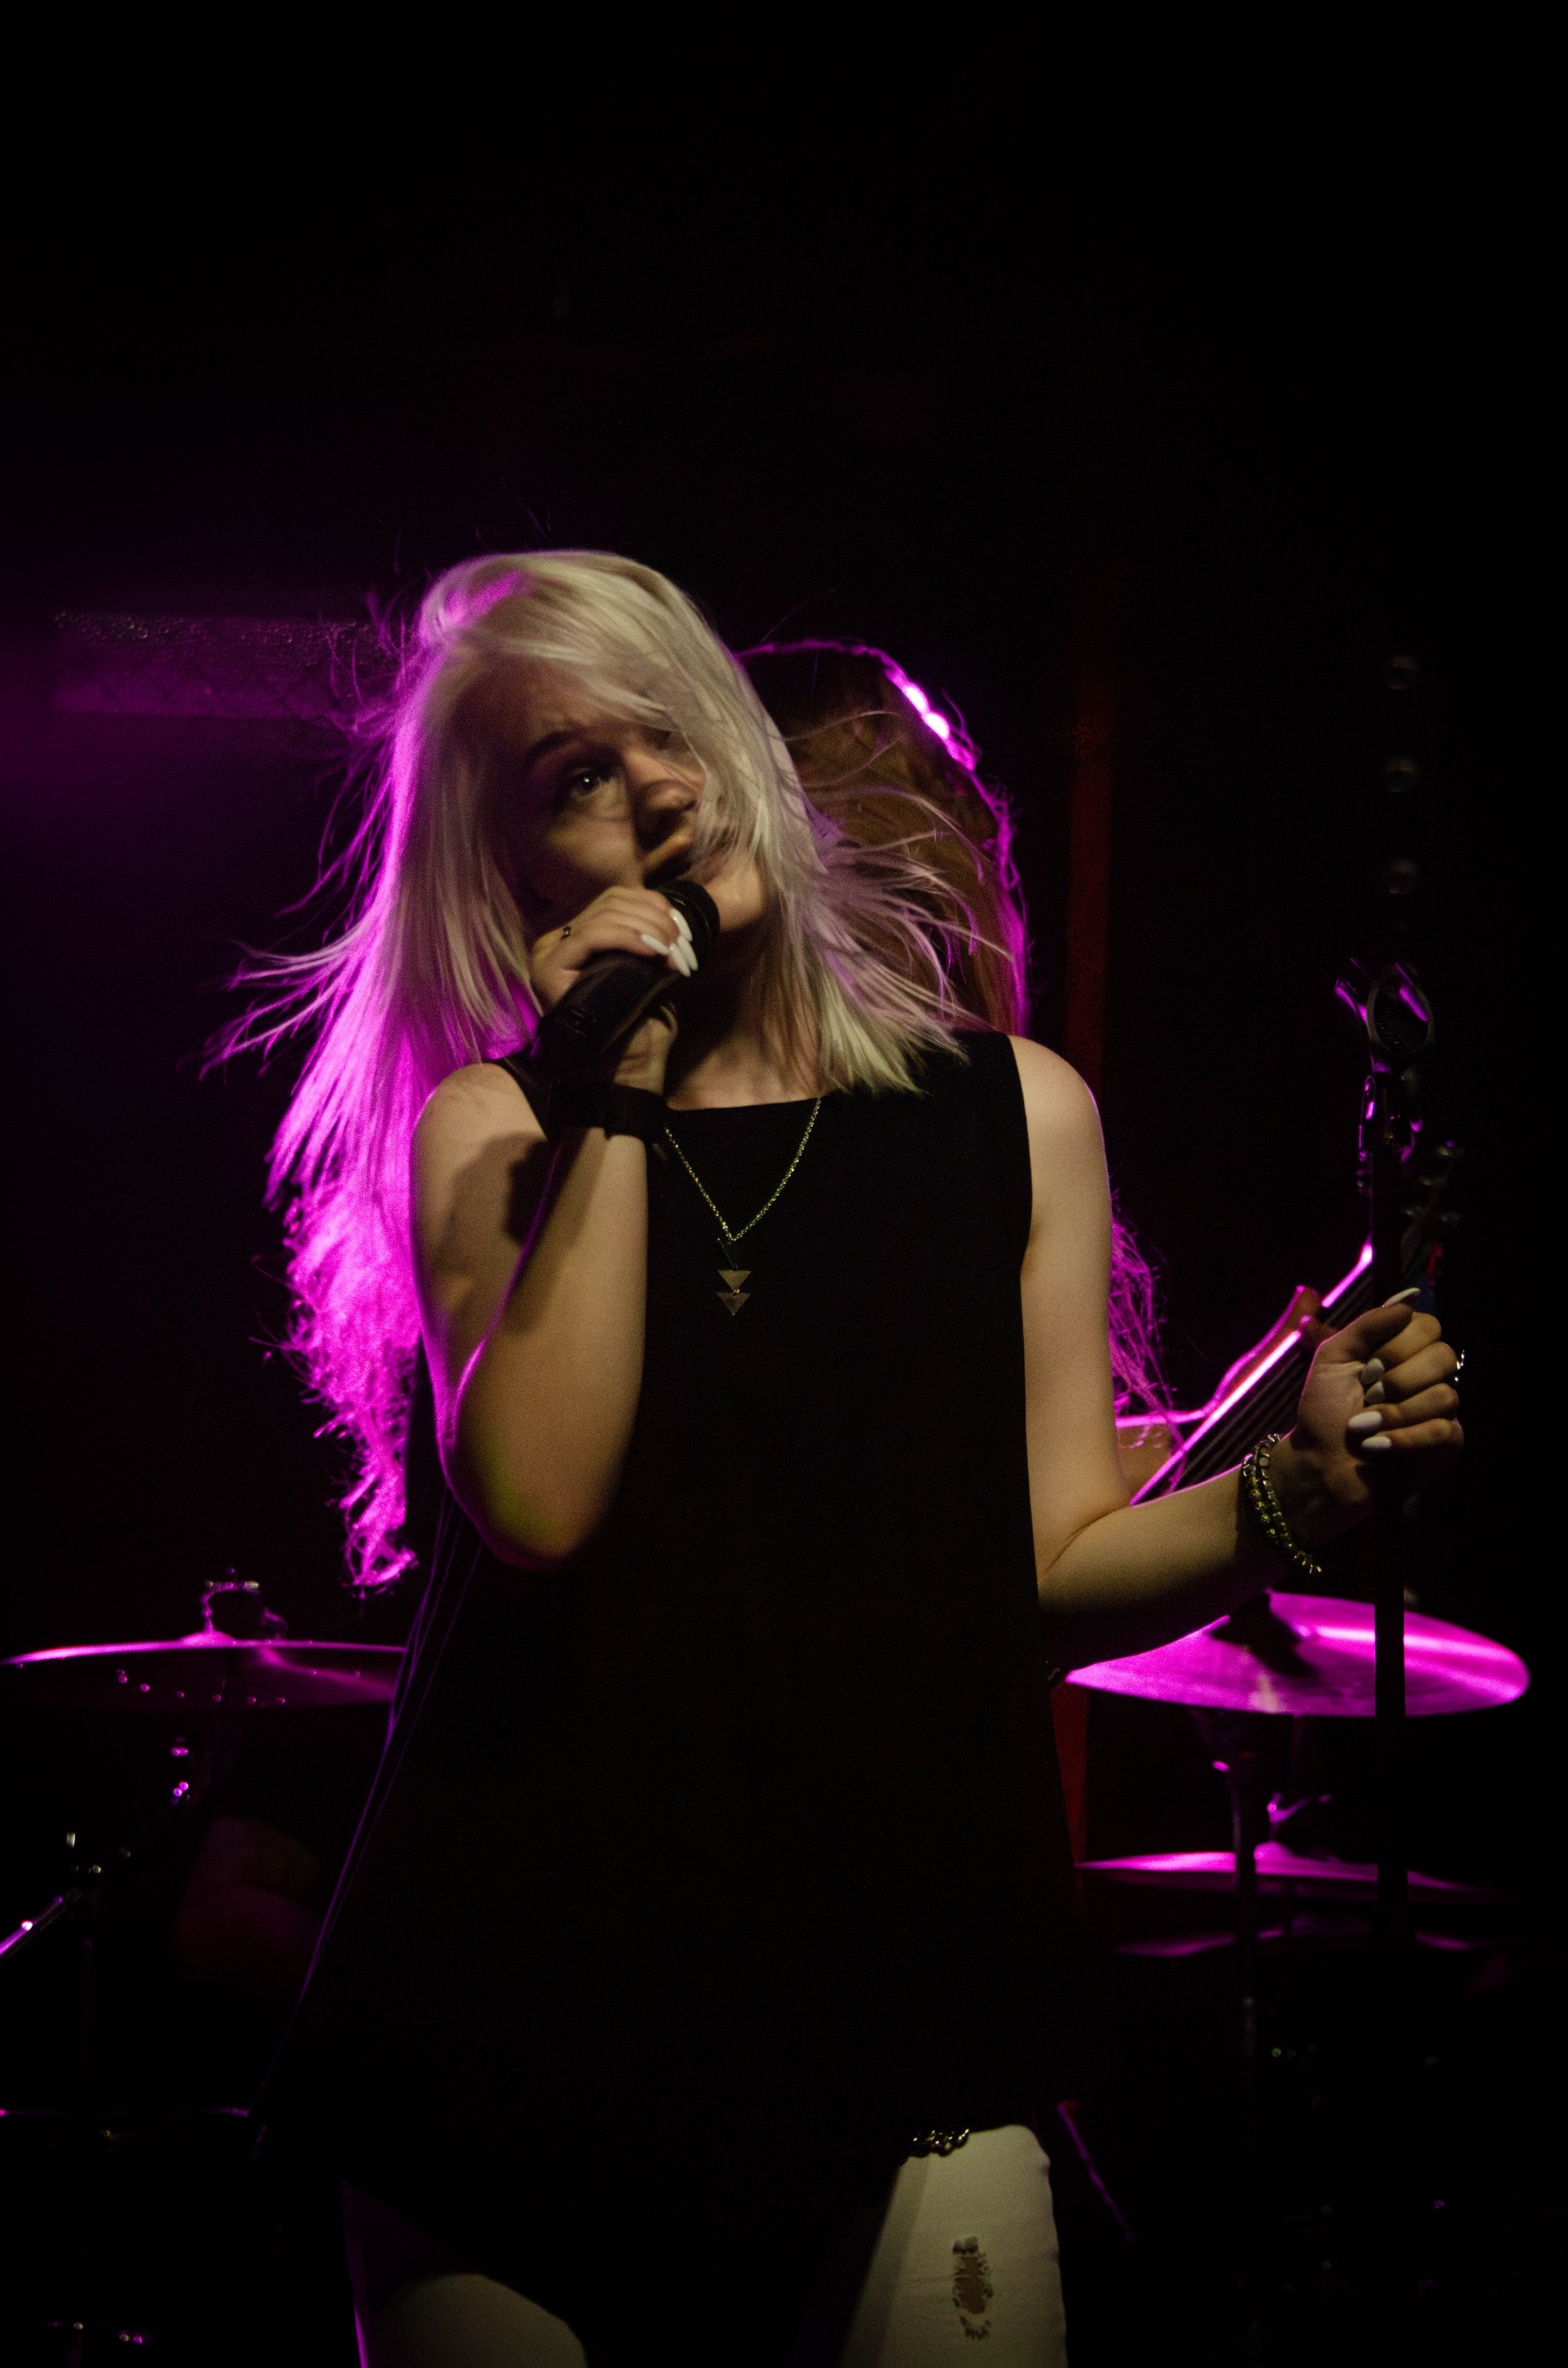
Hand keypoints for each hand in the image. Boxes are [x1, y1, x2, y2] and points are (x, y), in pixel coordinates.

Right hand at [528, 885, 697, 1092]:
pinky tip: (654, 952)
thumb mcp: (649, 974)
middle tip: (682, 943)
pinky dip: (628, 937)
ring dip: (648, 928)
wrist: (625, 1073)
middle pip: (609, 903)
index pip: (612, 901)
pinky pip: (591, 936)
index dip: (650, 904)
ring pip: (603, 916)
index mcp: (578, 940)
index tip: (680, 927)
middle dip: (654, 918)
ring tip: (674, 950)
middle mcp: (558, 943)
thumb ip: (649, 941)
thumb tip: (670, 914)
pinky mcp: (548, 969)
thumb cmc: (639, 1029)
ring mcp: (549, 954)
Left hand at [1270, 1293, 1462, 1545]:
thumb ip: (1367, 1325)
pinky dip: (1405, 1439)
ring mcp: (1439, 1411)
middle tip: (1367, 1396)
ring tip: (1363, 1428)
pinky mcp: (1446, 1445)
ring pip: (1445, 1395)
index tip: (1366, 1367)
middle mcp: (1427, 1377)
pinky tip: (1378, 1447)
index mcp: (1403, 1352)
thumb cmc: (1323, 1413)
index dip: (1399, 1345)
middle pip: (1444, 1355)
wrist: (1318, 1465)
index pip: (1429, 1326)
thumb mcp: (1333, 1358)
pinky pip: (1446, 1430)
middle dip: (1398, 1379)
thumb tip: (1409, 1299)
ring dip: (1395, 1414)